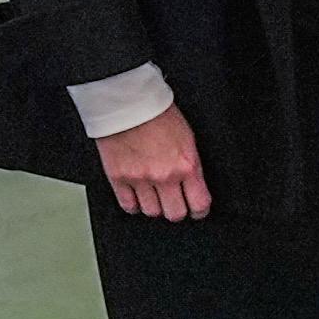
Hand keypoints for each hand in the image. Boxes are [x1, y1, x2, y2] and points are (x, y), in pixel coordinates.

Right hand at [97, 106, 209, 221]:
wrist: (128, 104)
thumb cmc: (159, 114)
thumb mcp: (188, 138)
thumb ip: (191, 164)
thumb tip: (194, 184)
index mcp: (187, 164)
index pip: (199, 203)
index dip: (200, 211)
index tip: (197, 210)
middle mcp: (164, 175)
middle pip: (174, 214)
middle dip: (177, 211)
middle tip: (175, 204)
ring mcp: (139, 179)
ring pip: (151, 212)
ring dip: (155, 207)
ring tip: (155, 197)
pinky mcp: (118, 178)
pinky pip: (128, 206)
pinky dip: (134, 205)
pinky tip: (138, 198)